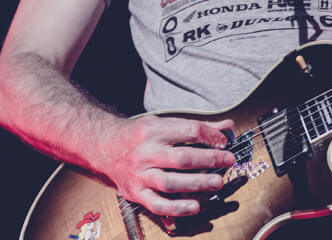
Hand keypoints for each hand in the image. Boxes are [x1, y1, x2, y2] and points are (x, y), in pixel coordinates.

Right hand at [94, 114, 235, 216]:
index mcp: (153, 130)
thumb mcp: (163, 123)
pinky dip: (177, 208)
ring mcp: (140, 174)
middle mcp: (146, 152)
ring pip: (171, 182)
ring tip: (217, 183)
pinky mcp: (136, 193)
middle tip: (228, 161)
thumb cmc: (137, 135)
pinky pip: (158, 204)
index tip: (224, 141)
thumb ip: (195, 128)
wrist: (103, 147)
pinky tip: (195, 207)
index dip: (210, 136)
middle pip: (182, 158)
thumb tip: (226, 128)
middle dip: (209, 160)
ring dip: (197, 184)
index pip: (188, 131)